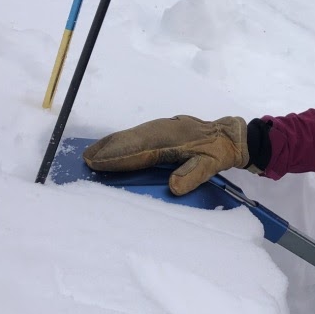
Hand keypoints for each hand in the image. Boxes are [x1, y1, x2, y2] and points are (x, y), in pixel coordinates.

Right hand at [83, 115, 248, 195]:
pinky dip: (123, 140)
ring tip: (92, 154)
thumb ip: (192, 175)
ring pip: (133, 135)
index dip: (117, 157)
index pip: (140, 149)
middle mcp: (164, 129)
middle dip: (108, 148)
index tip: (96, 163)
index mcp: (173, 138)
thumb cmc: (218, 152)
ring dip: (112, 143)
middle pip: (131, 139)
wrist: (230, 134)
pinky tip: (114, 146)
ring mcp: (163, 126)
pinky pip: (139, 134)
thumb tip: (173, 187)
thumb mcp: (210, 166)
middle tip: (84, 159)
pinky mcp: (164, 127)